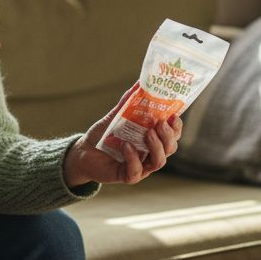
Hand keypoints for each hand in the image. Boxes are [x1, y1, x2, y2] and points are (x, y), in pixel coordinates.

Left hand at [62, 84, 182, 186]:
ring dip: (156, 147)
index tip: (173, 115)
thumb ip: (128, 102)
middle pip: (170, 149)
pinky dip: (133, 158)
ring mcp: (141, 167)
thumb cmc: (103, 135)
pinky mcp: (127, 176)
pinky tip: (126, 146)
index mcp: (152, 140)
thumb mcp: (116, 116)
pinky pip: (136, 171)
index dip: (176, 127)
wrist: (83, 152)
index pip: (172, 135)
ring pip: (159, 162)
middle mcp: (150, 154)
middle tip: (160, 123)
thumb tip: (139, 83)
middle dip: (168, 136)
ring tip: (148, 133)